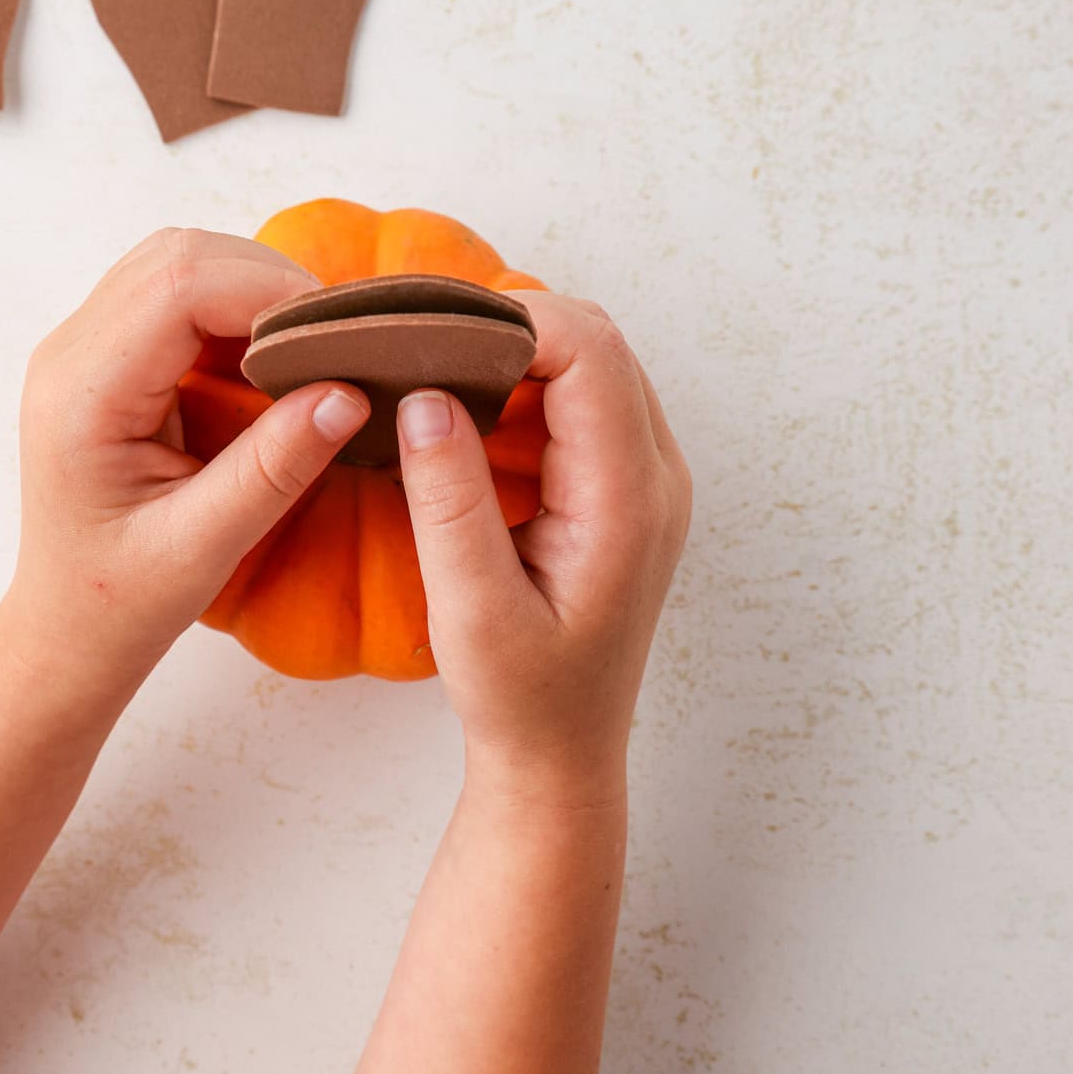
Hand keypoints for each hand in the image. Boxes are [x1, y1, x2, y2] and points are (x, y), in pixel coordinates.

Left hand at [0, 228, 368, 708]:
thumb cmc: (123, 599)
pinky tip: (269, 358)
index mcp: (82, 395)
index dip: (268, 292)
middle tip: (334, 340)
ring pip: (177, 260)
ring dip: (251, 288)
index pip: (178, 286)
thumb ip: (272, 469)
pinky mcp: (105, 354)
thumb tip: (347, 393)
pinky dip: (232, 308)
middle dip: (267, 281)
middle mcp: (70, 354)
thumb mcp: (203, 547)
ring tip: (307, 349)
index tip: (339, 336)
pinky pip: (174, 293)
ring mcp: (82, 348)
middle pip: (178, 255)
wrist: (67, 626)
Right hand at [395, 297, 690, 803]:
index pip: (589, 352)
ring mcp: (646, 476)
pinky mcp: (622, 484)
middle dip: (506, 324)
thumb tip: (424, 396)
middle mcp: (656, 475)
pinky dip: (522, 383)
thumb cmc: (519, 696)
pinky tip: (460, 406)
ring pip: (589, 360)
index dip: (509, 321)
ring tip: (429, 367)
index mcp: (628, 500)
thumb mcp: (471, 609)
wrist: (562, 752)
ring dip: (513, 351)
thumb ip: (450, 500)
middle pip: (596, 340)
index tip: (425, 334)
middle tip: (417, 342)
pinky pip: (580, 397)